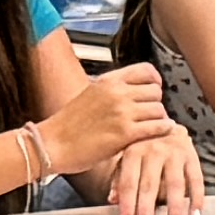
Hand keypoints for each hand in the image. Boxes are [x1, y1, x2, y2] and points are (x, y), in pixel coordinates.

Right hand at [36, 58, 171, 177]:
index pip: (146, 70)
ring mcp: (122, 112)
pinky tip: (157, 135)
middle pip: (156, 91)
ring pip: (159, 110)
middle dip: (155, 104)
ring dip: (158, 120)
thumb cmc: (68, 125)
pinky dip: (162, 131)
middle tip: (149, 117)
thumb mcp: (91, 95)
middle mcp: (117, 92)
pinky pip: (158, 127)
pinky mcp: (125, 133)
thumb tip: (134, 92)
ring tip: (150, 128)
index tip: (153, 93)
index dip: (155, 82)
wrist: (52, 144)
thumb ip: (113, 91)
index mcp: (108, 81)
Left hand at [101, 130, 206, 214]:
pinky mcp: (192, 155)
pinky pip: (196, 179)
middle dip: (147, 210)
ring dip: (174, 208)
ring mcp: (174, 152)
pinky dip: (197, 199)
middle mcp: (154, 149)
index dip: (128, 205)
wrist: (164, 120)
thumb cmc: (142, 145)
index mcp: (133, 150)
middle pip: (150, 185)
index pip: (129, 182)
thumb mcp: (125, 156)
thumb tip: (112, 200)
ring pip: (175, 184)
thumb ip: (119, 178)